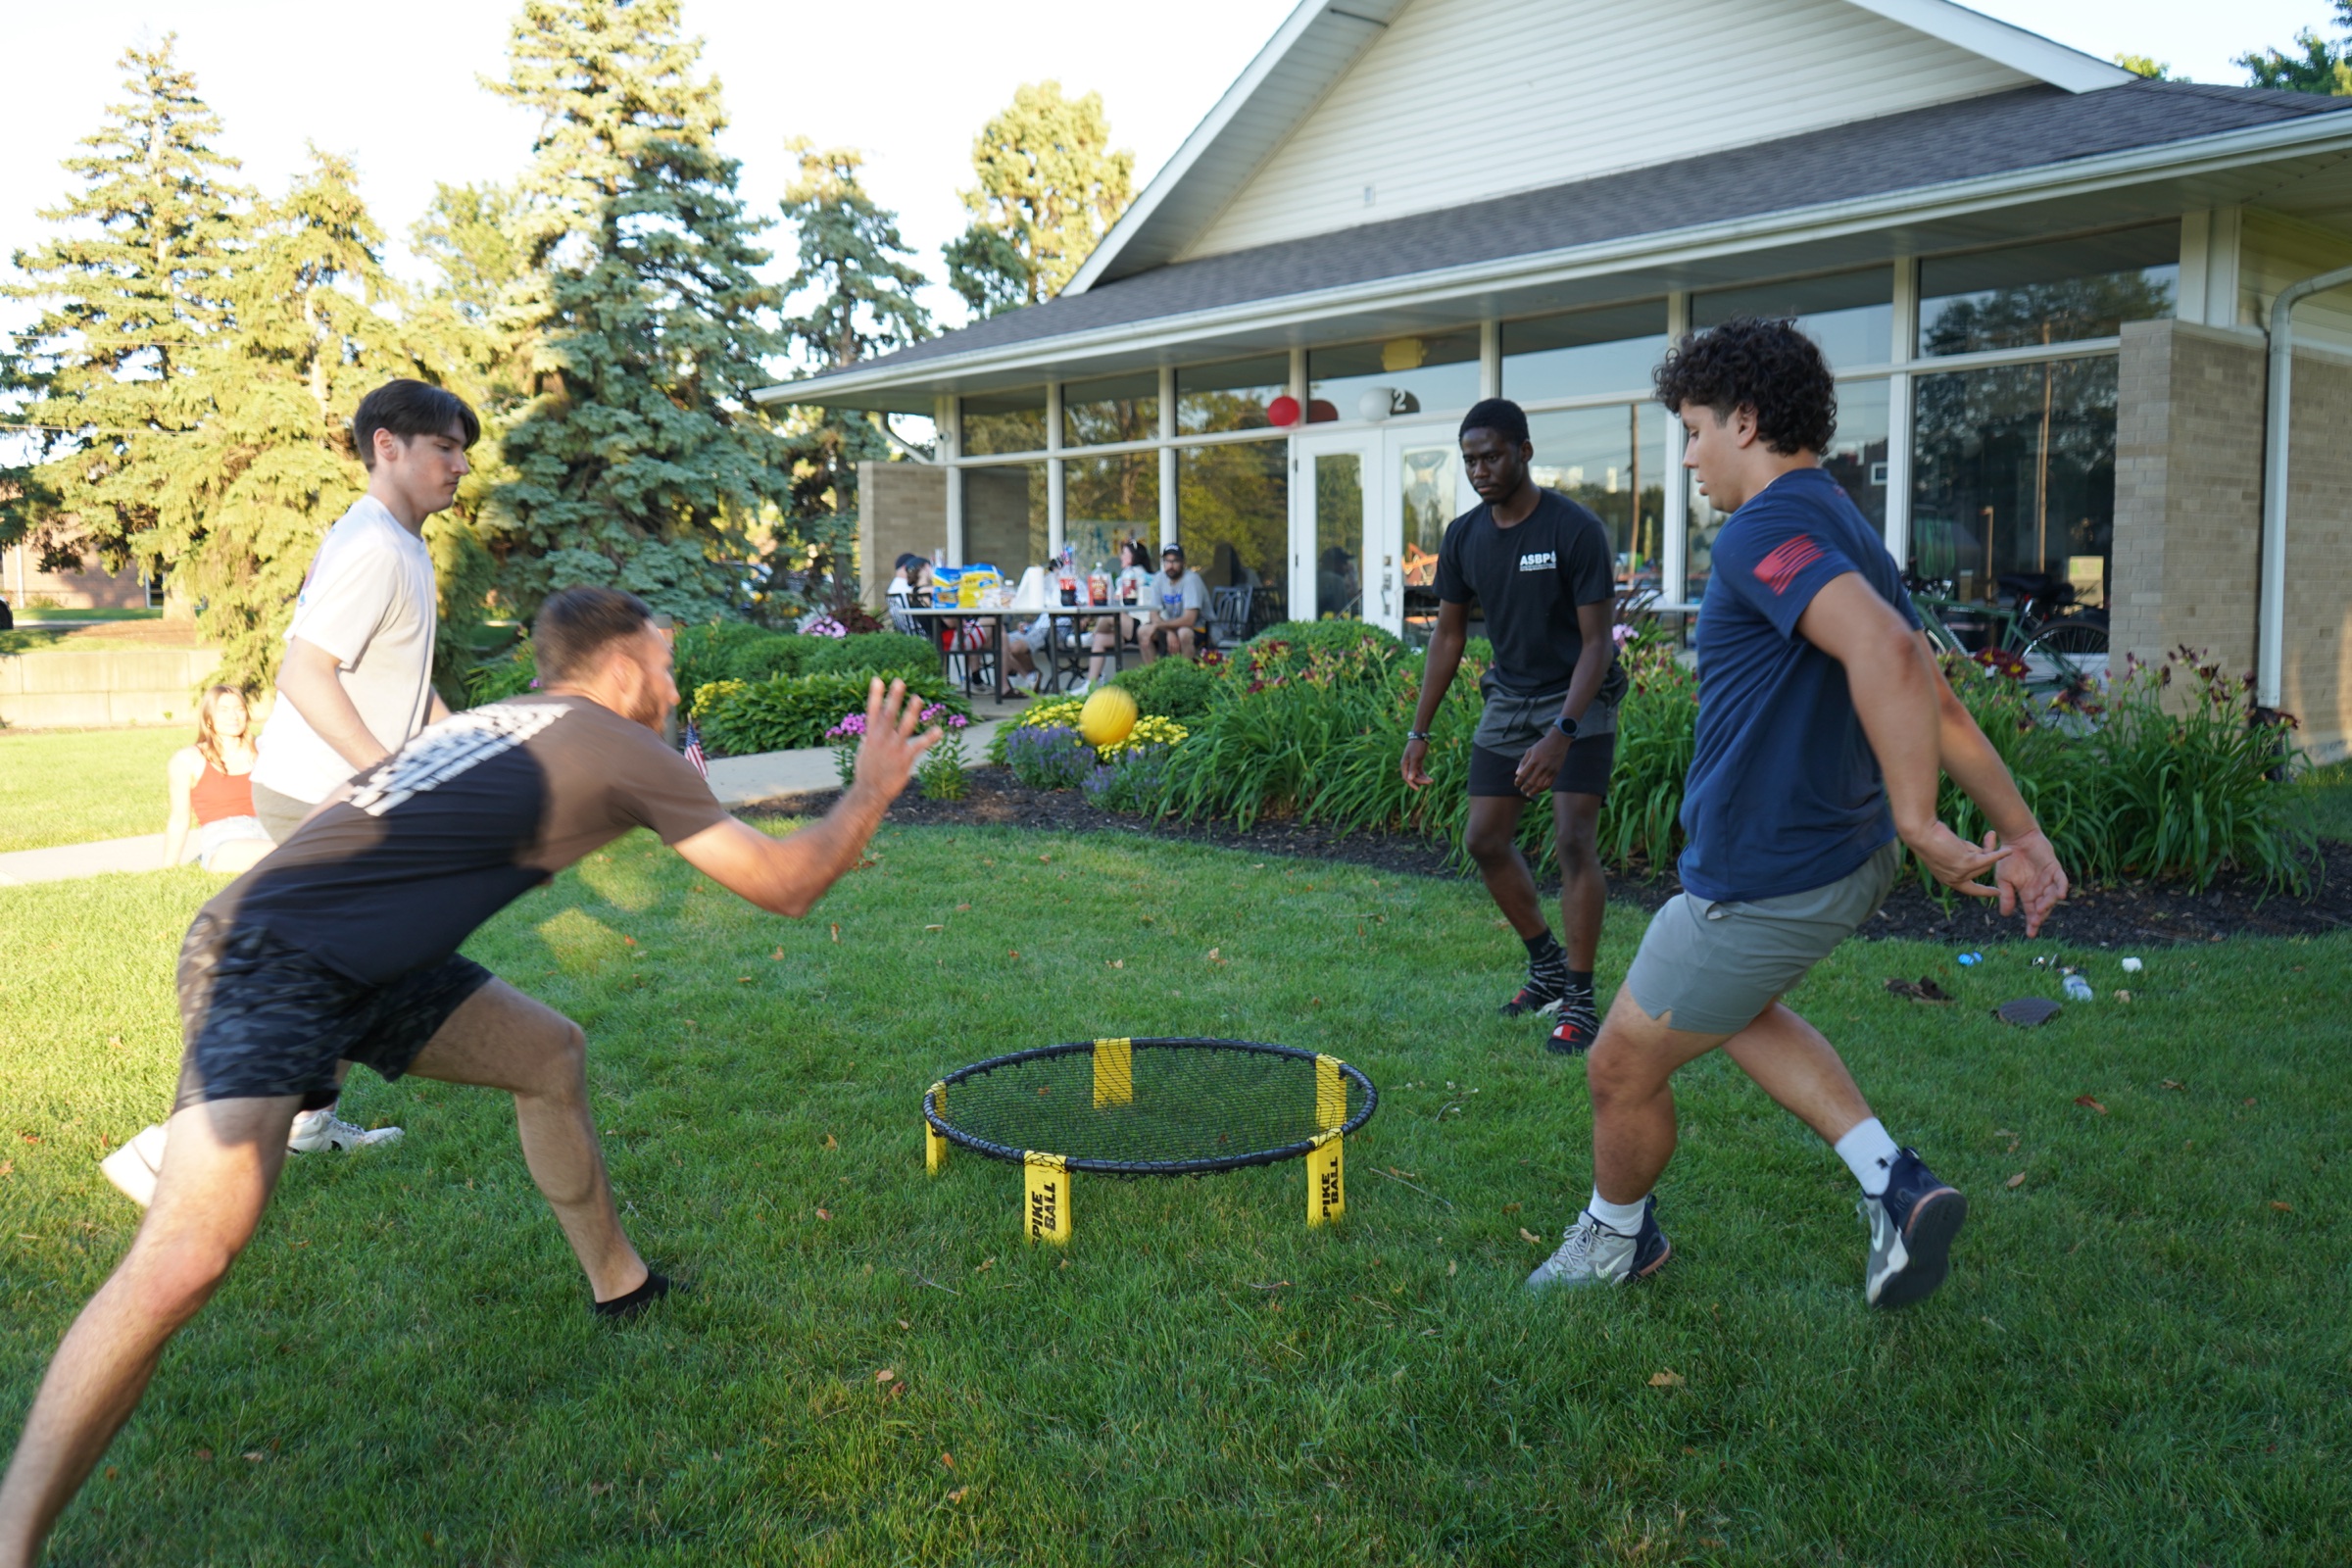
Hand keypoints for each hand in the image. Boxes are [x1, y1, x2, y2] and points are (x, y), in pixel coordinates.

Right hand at [850, 678, 941, 800]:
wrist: (870, 792)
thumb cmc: (867, 773)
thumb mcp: (864, 753)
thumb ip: (868, 741)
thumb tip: (868, 735)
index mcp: (871, 736)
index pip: (872, 712)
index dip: (875, 695)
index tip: (878, 680)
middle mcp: (881, 739)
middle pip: (888, 714)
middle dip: (893, 698)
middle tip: (899, 681)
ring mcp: (893, 748)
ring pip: (903, 727)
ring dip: (911, 712)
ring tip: (917, 698)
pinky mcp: (904, 759)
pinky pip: (919, 746)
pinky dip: (929, 738)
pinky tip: (939, 730)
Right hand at [1401, 736, 1431, 788]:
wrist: (1421, 736)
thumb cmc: (1417, 746)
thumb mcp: (1415, 757)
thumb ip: (1412, 768)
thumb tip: (1410, 779)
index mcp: (1404, 764)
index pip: (1406, 778)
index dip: (1411, 784)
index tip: (1418, 789)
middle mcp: (1407, 765)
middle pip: (1413, 777)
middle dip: (1421, 781)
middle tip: (1430, 781)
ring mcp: (1413, 764)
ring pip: (1417, 775)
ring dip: (1423, 779)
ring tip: (1432, 780)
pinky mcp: (1418, 762)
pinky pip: (1420, 772)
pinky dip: (1424, 775)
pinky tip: (1430, 778)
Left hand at [1513, 730, 1570, 796]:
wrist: (1559, 741)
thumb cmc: (1542, 745)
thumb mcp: (1530, 750)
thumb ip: (1523, 762)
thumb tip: (1517, 774)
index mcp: (1534, 760)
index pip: (1523, 774)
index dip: (1518, 781)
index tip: (1516, 784)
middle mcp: (1542, 766)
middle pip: (1531, 781)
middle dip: (1525, 787)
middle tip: (1522, 790)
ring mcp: (1550, 769)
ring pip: (1541, 785)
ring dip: (1534, 791)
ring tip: (1529, 793)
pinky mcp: (1556, 771)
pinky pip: (1549, 783)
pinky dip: (1543, 788)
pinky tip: (1538, 790)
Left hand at [1902, 819, 2009, 898]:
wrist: (1920, 833)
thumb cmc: (1931, 838)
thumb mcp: (1950, 852)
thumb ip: (1967, 857)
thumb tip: (1986, 855)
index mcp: (1948, 880)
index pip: (1969, 890)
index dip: (1984, 892)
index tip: (1997, 893)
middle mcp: (1955, 880)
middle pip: (1982, 870)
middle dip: (1987, 852)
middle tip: (1991, 836)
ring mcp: (1961, 873)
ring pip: (1985, 862)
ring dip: (1985, 846)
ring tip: (1985, 834)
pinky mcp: (1967, 864)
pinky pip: (1989, 858)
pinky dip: (1999, 854)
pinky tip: (2009, 851)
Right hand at [1990, 828, 2067, 937]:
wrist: (2015, 839)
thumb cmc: (2008, 859)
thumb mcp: (2003, 880)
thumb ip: (2006, 896)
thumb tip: (2005, 915)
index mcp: (2028, 894)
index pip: (2032, 912)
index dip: (2032, 923)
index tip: (2031, 934)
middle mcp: (2040, 889)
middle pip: (2044, 907)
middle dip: (2040, 916)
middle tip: (2035, 922)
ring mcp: (2048, 879)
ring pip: (2052, 896)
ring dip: (2048, 904)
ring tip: (2040, 910)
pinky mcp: (2054, 869)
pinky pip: (2061, 880)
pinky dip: (2062, 888)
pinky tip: (2061, 896)